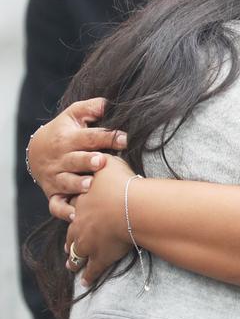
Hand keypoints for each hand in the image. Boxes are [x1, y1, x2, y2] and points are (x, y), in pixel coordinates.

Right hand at [27, 98, 126, 218]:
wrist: (36, 152)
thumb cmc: (64, 132)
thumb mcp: (72, 116)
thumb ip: (88, 108)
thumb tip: (106, 103)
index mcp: (69, 139)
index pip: (89, 137)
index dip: (106, 137)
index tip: (124, 138)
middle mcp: (62, 159)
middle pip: (76, 160)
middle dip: (88, 161)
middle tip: (102, 161)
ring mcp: (56, 177)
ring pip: (66, 182)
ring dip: (77, 184)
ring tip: (89, 185)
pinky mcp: (54, 193)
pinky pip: (56, 205)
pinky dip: (63, 211)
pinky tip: (75, 215)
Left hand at [65, 155, 136, 285]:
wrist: (132, 206)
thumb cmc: (123, 184)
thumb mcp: (110, 163)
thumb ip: (103, 158)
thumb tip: (102, 150)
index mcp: (81, 200)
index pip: (72, 206)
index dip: (72, 210)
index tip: (72, 213)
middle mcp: (80, 221)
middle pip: (70, 232)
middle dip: (69, 239)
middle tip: (67, 246)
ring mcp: (88, 241)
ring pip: (76, 252)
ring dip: (73, 259)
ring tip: (71, 265)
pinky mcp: (100, 256)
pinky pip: (92, 269)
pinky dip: (88, 276)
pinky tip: (86, 282)